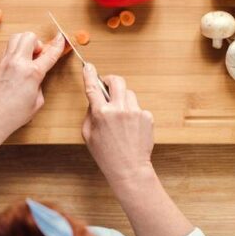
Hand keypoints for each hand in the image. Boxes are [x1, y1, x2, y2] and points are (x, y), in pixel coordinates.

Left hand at [0, 32, 64, 138]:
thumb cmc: (14, 114)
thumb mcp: (37, 101)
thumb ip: (39, 84)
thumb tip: (36, 77)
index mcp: (32, 72)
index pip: (49, 54)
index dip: (58, 44)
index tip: (62, 38)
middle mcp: (18, 62)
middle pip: (30, 36)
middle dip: (37, 42)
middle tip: (38, 56)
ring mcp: (5, 61)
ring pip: (16, 37)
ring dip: (25, 43)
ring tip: (27, 57)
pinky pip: (8, 48)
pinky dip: (15, 50)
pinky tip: (17, 64)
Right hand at [82, 66, 155, 185]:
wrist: (130, 169)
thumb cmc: (106, 155)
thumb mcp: (88, 135)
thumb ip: (90, 114)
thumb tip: (95, 100)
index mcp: (102, 113)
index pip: (93, 88)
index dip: (90, 74)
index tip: (88, 66)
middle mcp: (119, 109)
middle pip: (117, 81)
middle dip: (110, 80)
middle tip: (108, 86)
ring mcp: (135, 111)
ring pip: (128, 94)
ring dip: (123, 100)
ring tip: (121, 118)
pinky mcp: (146, 116)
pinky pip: (138, 107)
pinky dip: (133, 113)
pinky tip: (131, 128)